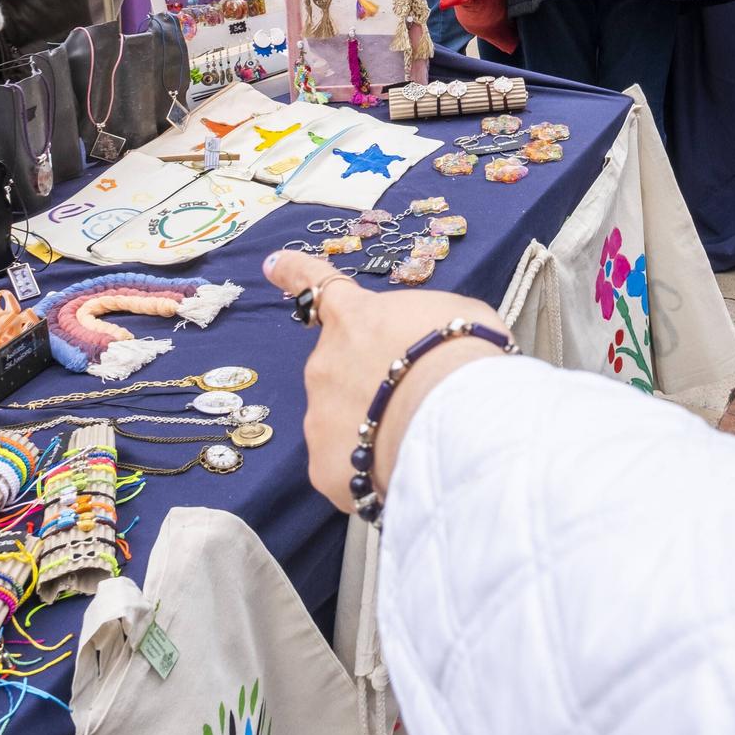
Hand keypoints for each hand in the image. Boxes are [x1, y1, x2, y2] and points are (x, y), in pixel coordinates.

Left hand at [263, 250, 510, 510]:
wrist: (455, 417)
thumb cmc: (461, 356)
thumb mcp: (453, 316)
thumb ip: (423, 326)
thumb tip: (424, 345)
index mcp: (355, 318)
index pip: (318, 285)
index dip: (295, 273)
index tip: (273, 264)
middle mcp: (325, 363)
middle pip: (341, 371)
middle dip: (368, 385)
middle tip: (413, 399)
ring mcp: (319, 417)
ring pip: (343, 424)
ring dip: (370, 428)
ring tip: (414, 437)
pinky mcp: (326, 468)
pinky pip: (347, 469)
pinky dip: (370, 470)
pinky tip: (403, 467)